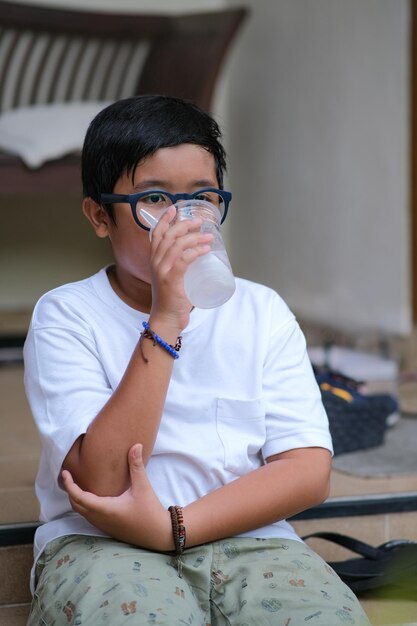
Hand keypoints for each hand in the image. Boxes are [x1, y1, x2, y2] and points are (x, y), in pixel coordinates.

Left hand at [62, 443, 172, 551]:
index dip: (70, 485)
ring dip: (76, 499)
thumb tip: (136, 445)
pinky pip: (89, 516)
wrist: (158, 534)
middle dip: (70, 491)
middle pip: (76, 505)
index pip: (79, 497)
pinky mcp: (108, 528)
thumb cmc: (150, 511)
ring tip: (77, 483)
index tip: (65, 473)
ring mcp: (103, 525)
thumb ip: (136, 466)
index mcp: (105, 509)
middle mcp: (100, 519)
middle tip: (69, 476)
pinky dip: (84, 505)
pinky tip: (92, 496)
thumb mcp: (143, 487)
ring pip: (81, 512)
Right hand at [149, 205, 212, 325]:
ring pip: (177, 246)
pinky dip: (195, 252)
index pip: (156, 234)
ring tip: (208, 236)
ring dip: (195, 238)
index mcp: (154, 260)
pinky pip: (184, 260)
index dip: (164, 219)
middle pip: (168, 236)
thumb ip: (179, 265)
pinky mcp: (171, 280)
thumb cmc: (171, 299)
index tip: (174, 208)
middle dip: (184, 225)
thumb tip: (197, 254)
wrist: (166, 318)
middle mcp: (155, 263)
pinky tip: (205, 249)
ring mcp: (162, 271)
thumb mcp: (171, 277)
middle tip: (199, 222)